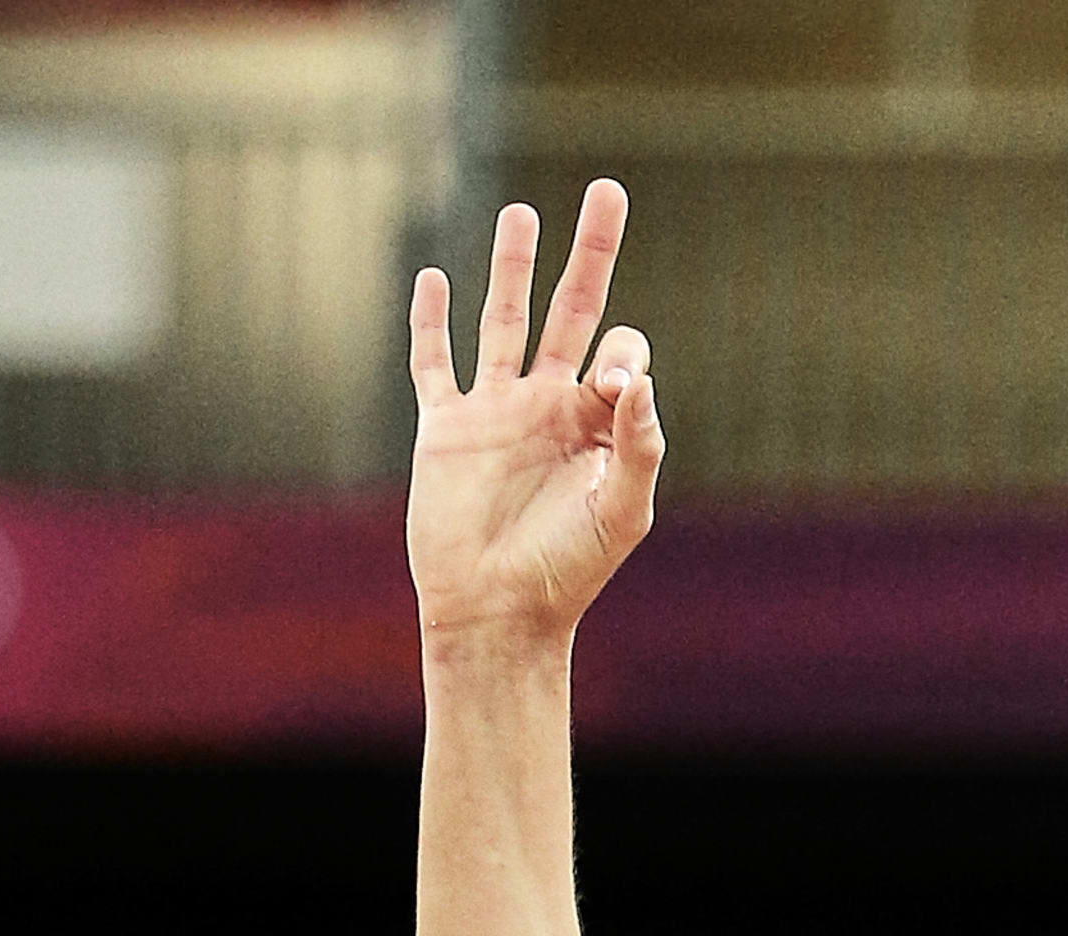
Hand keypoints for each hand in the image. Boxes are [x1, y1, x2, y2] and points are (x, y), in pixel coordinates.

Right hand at [407, 182, 659, 655]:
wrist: (498, 612)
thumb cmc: (569, 572)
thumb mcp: (621, 510)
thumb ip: (637, 443)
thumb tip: (633, 375)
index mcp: (597, 426)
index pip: (620, 357)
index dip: (622, 353)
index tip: (609, 384)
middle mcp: (548, 408)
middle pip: (570, 309)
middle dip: (590, 253)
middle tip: (608, 191)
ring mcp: (495, 412)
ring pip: (503, 320)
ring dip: (513, 266)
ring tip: (524, 215)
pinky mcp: (445, 428)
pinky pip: (434, 364)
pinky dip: (429, 321)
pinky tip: (433, 277)